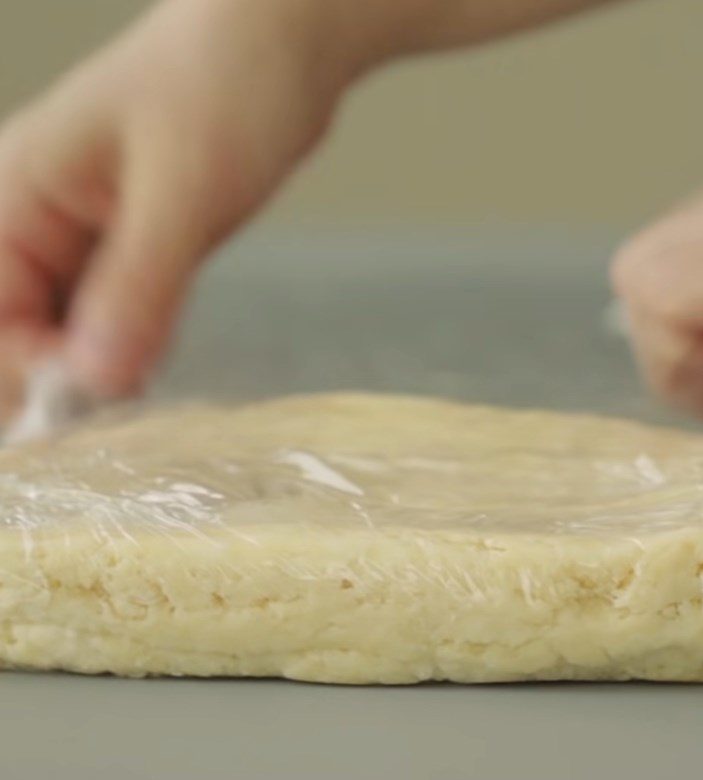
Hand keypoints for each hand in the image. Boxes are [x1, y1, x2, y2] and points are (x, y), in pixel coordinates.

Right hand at [0, 0, 350, 401]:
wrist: (285, 46)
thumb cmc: (225, 90)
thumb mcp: (181, 192)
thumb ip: (137, 286)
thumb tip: (95, 379)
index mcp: (17, 196)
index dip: (29, 371)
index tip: (92, 405)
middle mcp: (39, 220)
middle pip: (19, 328)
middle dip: (57, 378)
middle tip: (114, 420)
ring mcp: (89, 236)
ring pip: (69, 326)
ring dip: (96, 367)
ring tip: (138, 399)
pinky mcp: (135, 246)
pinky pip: (114, 313)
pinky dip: (130, 344)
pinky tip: (154, 362)